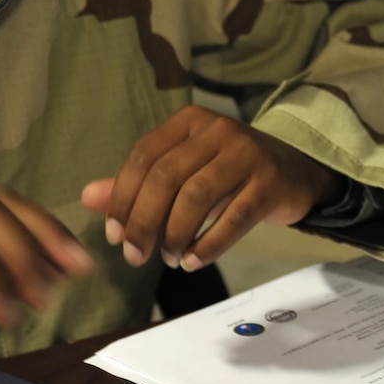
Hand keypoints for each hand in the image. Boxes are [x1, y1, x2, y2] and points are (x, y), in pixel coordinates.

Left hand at [82, 105, 339, 272]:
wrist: (296, 172)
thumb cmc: (230, 173)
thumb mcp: (184, 171)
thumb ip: (137, 184)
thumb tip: (87, 198)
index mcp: (189, 121)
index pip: (143, 156)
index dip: (122, 198)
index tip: (115, 235)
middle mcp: (217, 130)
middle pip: (166, 177)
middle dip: (144, 222)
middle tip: (136, 256)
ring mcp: (247, 153)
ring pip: (197, 196)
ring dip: (175, 234)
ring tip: (170, 259)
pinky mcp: (270, 182)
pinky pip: (234, 217)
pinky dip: (209, 244)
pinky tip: (194, 261)